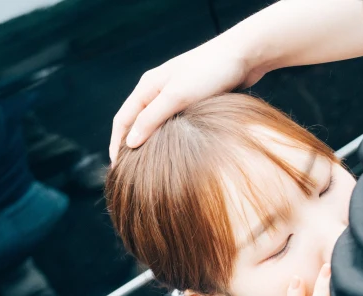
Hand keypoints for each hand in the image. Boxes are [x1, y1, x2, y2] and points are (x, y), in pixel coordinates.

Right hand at [108, 36, 263, 161]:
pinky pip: (173, 122)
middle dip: (130, 146)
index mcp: (147, 87)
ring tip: (149, 168)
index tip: (117, 170)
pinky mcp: (193, 99)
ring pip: (155, 123)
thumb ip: (152, 118)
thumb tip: (130, 142)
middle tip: (130, 173)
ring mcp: (175, 94)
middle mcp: (157, 90)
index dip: (117, 145)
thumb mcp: (177, 95)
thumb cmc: (210, 72)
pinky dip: (168, 138)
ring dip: (149, 143)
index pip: (123, 120)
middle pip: (135, 122)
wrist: (244, 54)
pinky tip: (174, 152)